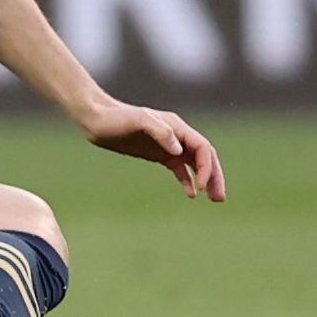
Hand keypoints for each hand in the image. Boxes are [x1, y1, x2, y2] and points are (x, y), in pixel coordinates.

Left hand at [80, 99, 225, 201]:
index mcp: (176, 127)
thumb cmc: (116, 118)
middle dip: (214, 176)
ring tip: (213, 199)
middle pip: (204, 156)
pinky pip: (179, 168)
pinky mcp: (157, 153)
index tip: (202, 186)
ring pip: (194, 163)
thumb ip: (160, 131)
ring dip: (205, 179)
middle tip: (219, 198)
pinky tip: (191, 194)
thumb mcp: (137, 121)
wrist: (96, 119)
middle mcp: (176, 135)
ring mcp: (167, 145)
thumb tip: (179, 150)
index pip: (202, 147)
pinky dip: (187, 180)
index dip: (207, 167)